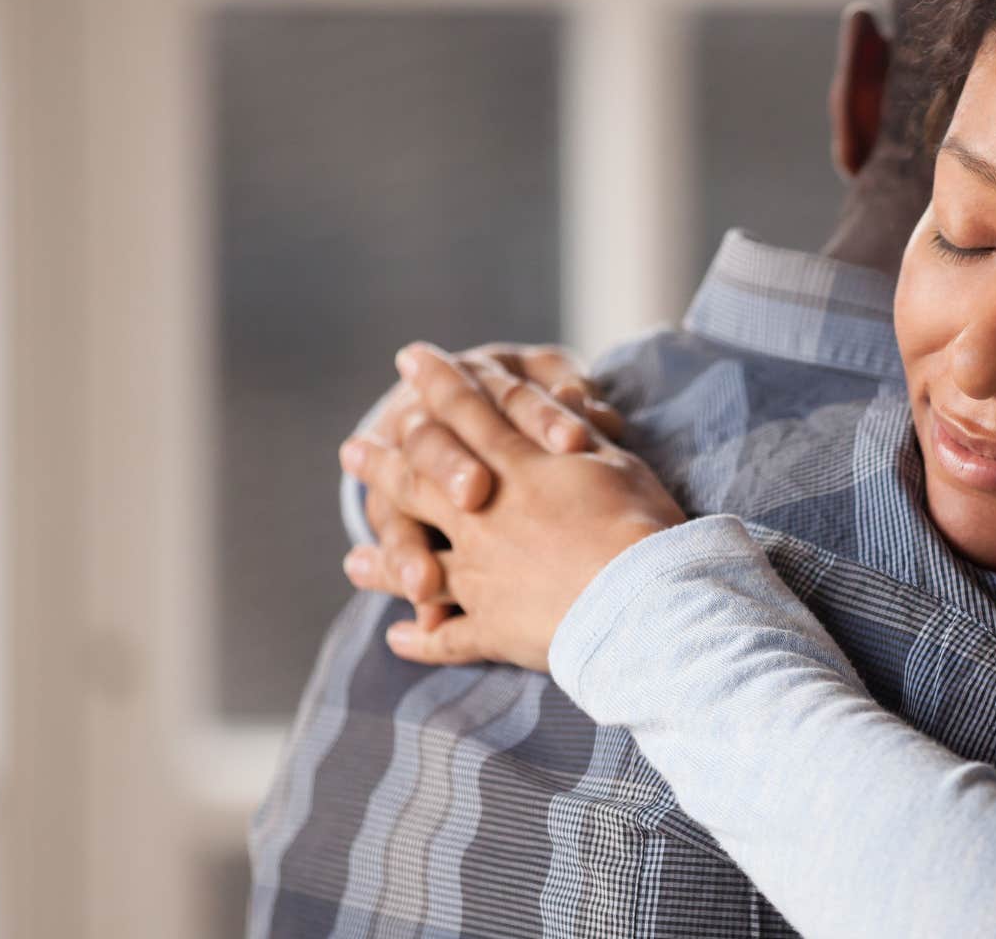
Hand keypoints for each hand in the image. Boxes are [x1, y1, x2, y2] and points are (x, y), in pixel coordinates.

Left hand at [351, 343, 624, 629]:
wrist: (643, 599)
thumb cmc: (640, 523)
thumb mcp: (617, 462)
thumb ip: (582, 435)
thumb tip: (565, 405)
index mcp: (518, 467)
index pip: (468, 412)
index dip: (439, 382)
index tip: (411, 358)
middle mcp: (484, 515)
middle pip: (421, 481)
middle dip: (384, 464)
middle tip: (352, 452)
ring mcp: (481, 573)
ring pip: (421, 562)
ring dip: (386, 562)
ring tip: (353, 564)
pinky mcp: (494, 627)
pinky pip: (449, 636)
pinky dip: (423, 637)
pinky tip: (401, 638)